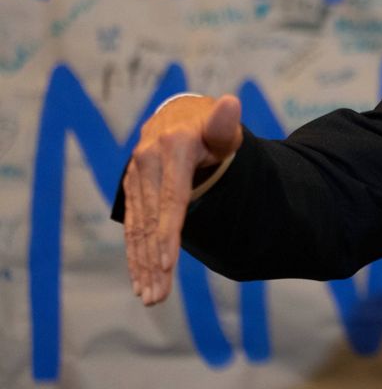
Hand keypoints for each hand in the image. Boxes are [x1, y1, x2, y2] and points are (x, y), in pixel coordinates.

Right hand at [123, 94, 242, 305]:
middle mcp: (146, 161)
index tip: (168, 264)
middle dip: (153, 261)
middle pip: (151, 220)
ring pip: (137, 227)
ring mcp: (135, 175)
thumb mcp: (222, 126)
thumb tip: (232, 103)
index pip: (171, 199)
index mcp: (171, 148)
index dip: (168, 232)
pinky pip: (132, 224)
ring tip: (150, 296)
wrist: (182, 116)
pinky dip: (134, 252)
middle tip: (158, 297)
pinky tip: (139, 278)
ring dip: (141, 264)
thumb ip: (225, 123)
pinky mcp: (131, 187)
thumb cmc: (211, 126)